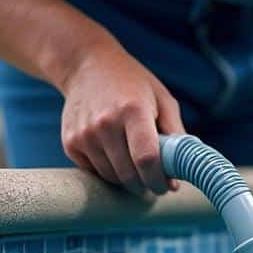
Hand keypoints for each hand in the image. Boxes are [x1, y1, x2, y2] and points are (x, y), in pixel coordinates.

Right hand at [58, 43, 184, 195]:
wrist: (85, 65)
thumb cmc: (132, 84)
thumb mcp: (162, 99)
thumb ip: (176, 134)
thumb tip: (181, 172)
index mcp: (133, 111)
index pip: (147, 159)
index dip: (159, 180)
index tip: (166, 187)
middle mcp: (105, 124)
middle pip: (129, 175)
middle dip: (145, 185)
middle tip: (154, 182)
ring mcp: (84, 134)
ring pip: (111, 177)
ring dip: (127, 180)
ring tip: (136, 167)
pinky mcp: (70, 142)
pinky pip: (93, 171)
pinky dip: (108, 171)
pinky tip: (115, 156)